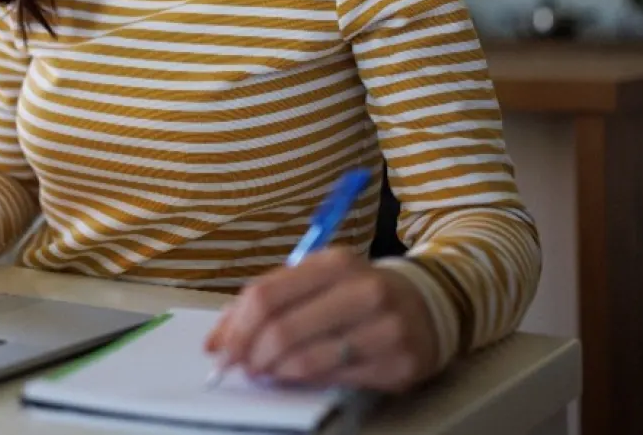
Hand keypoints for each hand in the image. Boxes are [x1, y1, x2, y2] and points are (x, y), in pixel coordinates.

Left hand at [204, 248, 437, 392]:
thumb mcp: (316, 280)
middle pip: (282, 329)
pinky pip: (335, 378)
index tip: (220, 350)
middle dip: (250, 355)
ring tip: (268, 371)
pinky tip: (299, 376)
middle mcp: (362, 290)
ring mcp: (384, 328)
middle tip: (242, 367)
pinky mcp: (398, 363)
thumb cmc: (356, 292)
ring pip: (306, 360)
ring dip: (275, 371)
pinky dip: (306, 381)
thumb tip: (216, 341)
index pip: (266, 295)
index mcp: (334, 262)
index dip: (236, 328)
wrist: (427, 305)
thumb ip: (266, 301)